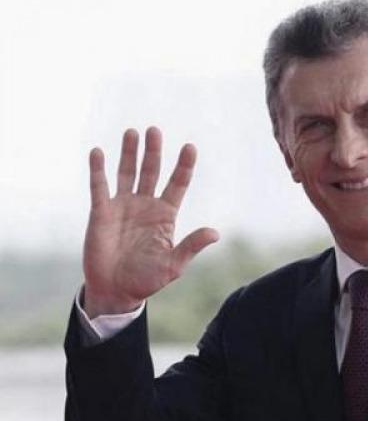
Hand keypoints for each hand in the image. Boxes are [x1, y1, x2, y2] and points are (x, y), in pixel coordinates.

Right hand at [83, 127, 218, 317]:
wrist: (116, 290)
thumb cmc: (147, 279)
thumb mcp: (173, 264)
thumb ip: (191, 246)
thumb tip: (215, 233)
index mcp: (165, 215)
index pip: (177, 184)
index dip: (184, 166)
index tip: (190, 147)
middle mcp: (145, 205)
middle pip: (152, 171)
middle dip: (153, 151)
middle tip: (155, 130)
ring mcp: (123, 206)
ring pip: (127, 173)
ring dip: (129, 153)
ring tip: (132, 132)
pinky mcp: (101, 212)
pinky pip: (99, 186)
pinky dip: (98, 170)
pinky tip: (98, 152)